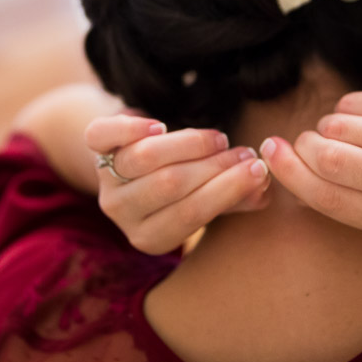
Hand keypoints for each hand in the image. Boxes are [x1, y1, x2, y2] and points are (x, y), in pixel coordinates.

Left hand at [84, 114, 270, 254]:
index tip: (258, 170)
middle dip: (213, 166)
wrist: (137, 157)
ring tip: (219, 138)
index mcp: (150, 236)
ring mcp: (105, 179)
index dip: (225, 191)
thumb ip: (235, 197)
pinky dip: (129, 127)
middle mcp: (121, 212)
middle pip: (169, 185)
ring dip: (188, 143)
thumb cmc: (184, 183)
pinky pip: (101, 135)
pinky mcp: (96, 146)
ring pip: (143, 158)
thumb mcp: (207, 197)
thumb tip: (265, 190)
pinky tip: (158, 124)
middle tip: (245, 152)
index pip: (188, 215)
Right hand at [263, 77, 361, 241]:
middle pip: (330, 162)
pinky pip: (358, 103)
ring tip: (351, 128)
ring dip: (331, 123)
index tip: (268, 151)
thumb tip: (279, 164)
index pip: (330, 200)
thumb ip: (347, 191)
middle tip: (306, 138)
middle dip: (305, 144)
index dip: (290, 174)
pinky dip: (352, 105)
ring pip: (340, 128)